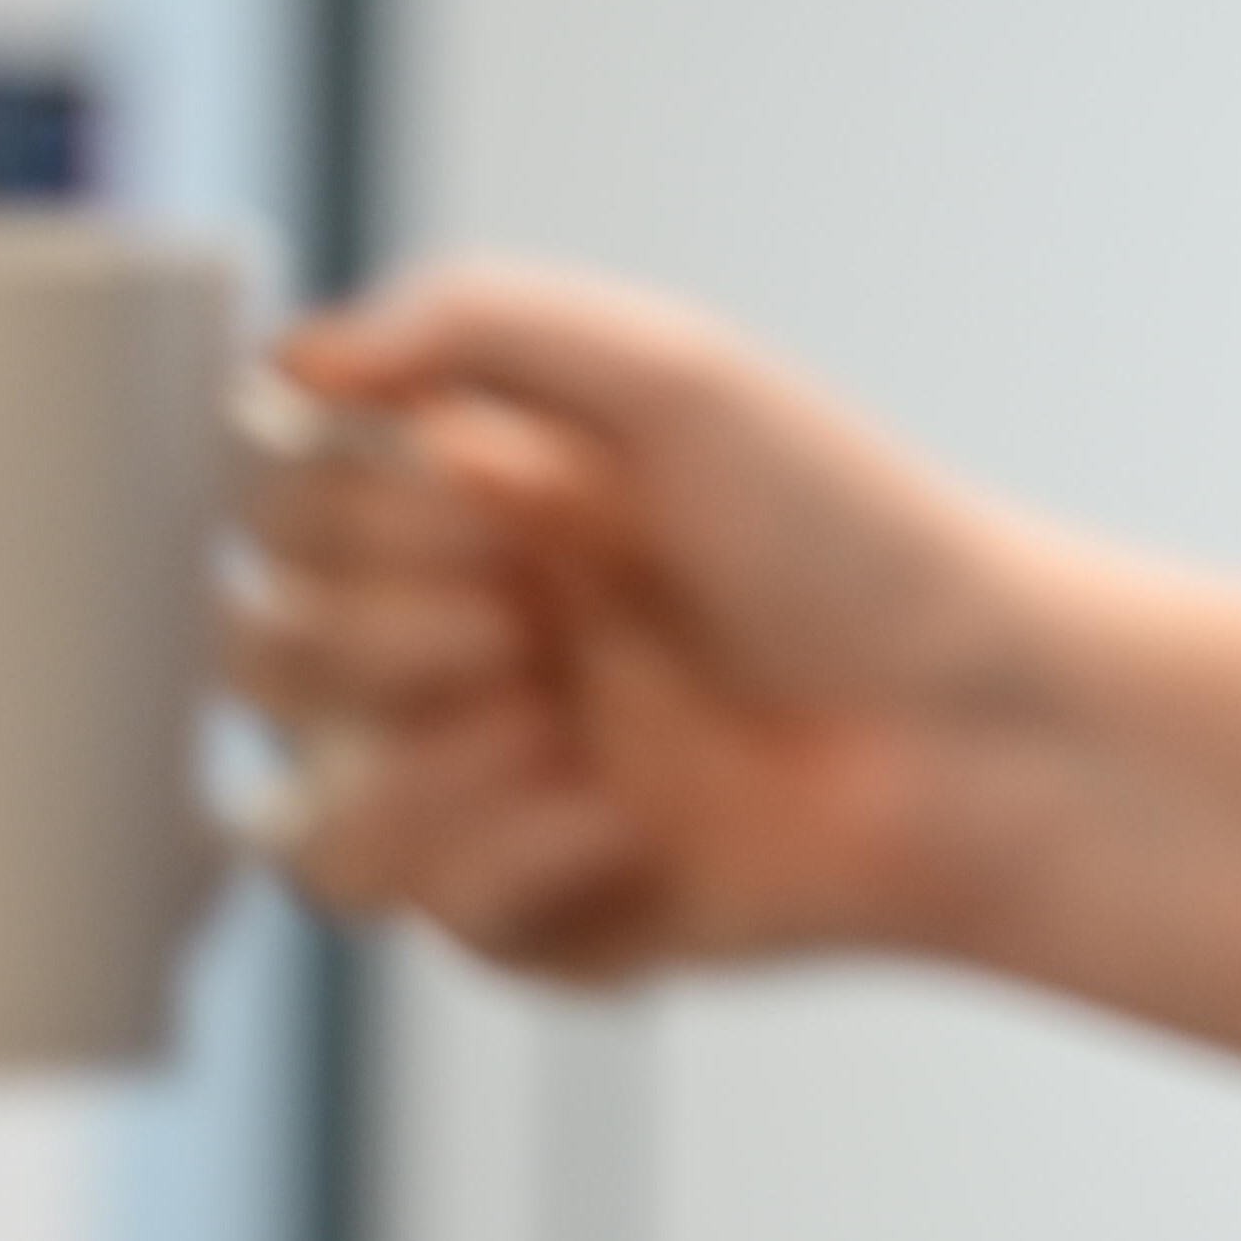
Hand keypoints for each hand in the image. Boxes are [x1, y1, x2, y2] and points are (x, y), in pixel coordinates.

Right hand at [225, 263, 1042, 977]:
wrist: (982, 732)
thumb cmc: (859, 545)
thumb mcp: (676, 372)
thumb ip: (472, 321)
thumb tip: (294, 360)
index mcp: (479, 511)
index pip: (267, 512)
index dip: (332, 513)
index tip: (479, 497)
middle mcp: (470, 645)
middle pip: (258, 660)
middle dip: (381, 635)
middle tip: (534, 620)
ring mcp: (502, 788)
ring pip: (300, 818)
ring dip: (420, 765)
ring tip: (563, 728)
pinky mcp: (552, 913)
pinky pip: (432, 919)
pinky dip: (518, 864)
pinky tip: (631, 826)